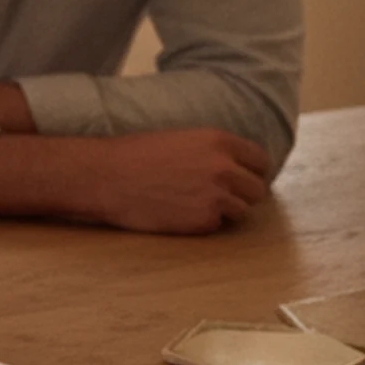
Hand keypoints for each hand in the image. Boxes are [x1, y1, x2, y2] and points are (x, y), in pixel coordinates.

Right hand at [89, 129, 272, 234]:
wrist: (104, 177)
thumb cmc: (132, 156)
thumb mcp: (180, 139)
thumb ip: (212, 152)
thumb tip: (234, 167)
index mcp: (220, 141)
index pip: (260, 161)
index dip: (250, 171)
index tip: (241, 179)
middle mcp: (225, 168)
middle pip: (257, 189)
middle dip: (241, 194)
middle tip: (217, 196)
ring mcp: (217, 196)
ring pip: (241, 210)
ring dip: (223, 210)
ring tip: (193, 205)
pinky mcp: (204, 220)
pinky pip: (217, 225)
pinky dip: (202, 223)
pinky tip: (178, 213)